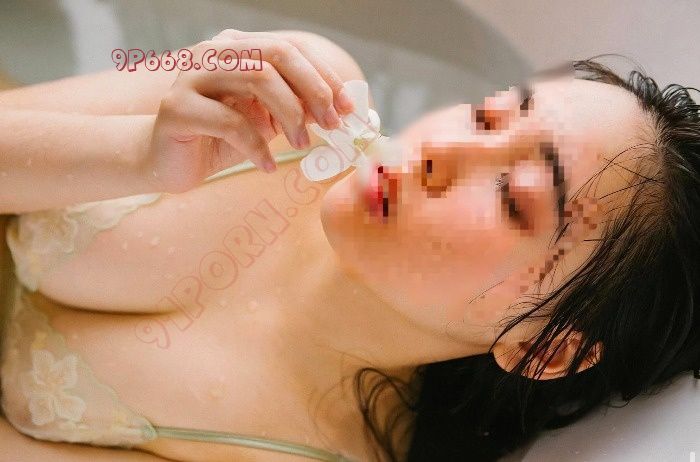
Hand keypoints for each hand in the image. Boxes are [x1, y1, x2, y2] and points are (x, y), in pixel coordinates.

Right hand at [146, 29, 354, 192]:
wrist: (165, 160)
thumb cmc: (219, 139)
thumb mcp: (265, 121)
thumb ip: (294, 108)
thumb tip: (339, 109)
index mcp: (237, 48)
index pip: (290, 49)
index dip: (324, 76)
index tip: (348, 107)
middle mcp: (214, 53)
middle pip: (277, 55)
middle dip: (313, 90)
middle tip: (332, 125)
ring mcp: (192, 77)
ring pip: (257, 79)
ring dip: (289, 115)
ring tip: (300, 145)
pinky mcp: (177, 108)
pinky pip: (231, 122)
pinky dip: (257, 147)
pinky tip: (266, 165)